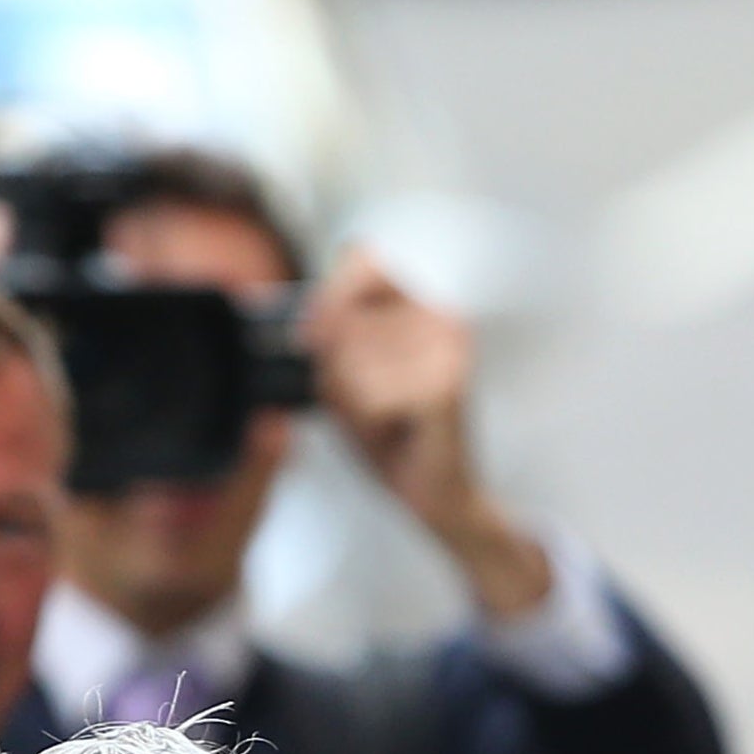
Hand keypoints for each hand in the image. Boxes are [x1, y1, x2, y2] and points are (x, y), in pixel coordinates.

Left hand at [300, 248, 546, 614]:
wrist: (440, 494)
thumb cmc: (394, 434)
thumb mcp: (350, 375)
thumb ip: (331, 337)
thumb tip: (304, 320)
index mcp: (425, 305)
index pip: (363, 260)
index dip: (326, 297)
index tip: (311, 339)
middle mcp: (444, 318)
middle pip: (347, 318)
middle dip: (337, 367)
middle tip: (366, 401)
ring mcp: (449, 351)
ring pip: (353, 361)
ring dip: (352, 400)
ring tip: (382, 417)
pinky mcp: (447, 389)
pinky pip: (369, 398)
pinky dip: (367, 422)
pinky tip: (392, 430)